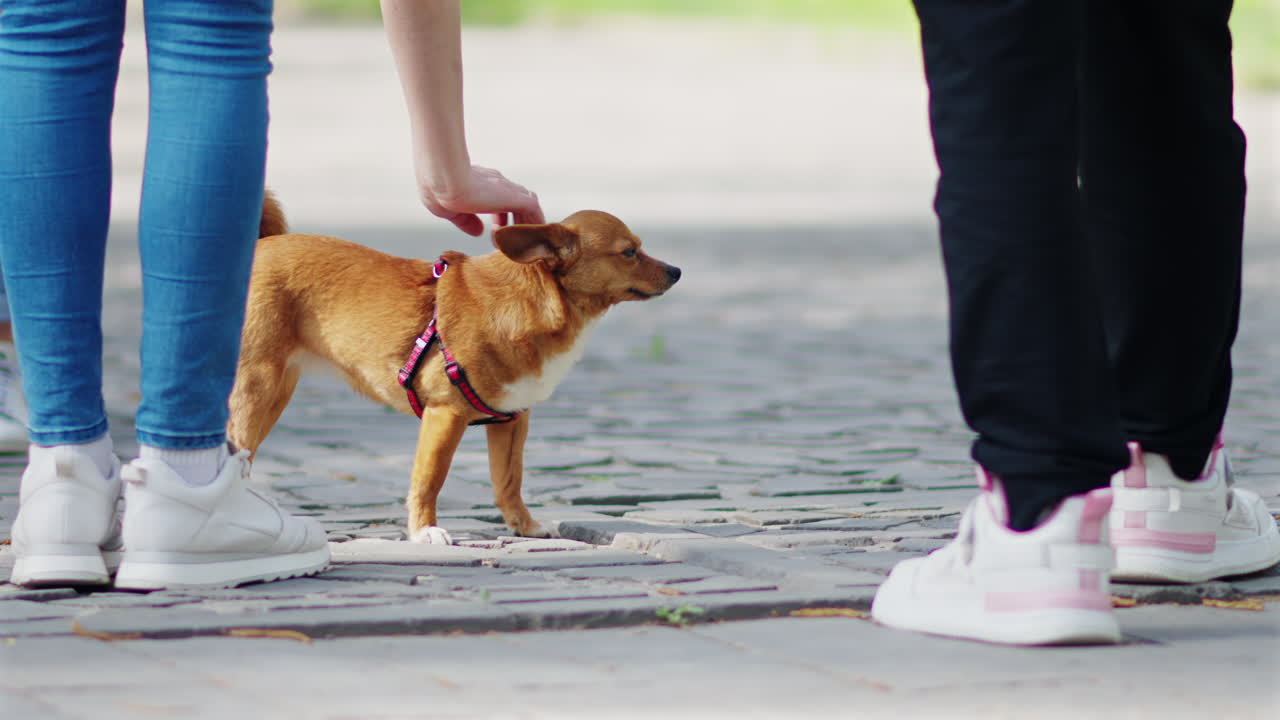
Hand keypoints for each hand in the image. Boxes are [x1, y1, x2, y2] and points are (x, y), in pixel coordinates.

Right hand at [421, 166, 543, 235]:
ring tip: (520, 246)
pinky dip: (533, 229)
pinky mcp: (517, 197)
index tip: (494, 232)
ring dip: (526, 227)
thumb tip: (478, 232)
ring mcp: (508, 189)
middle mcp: (497, 182)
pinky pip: (535, 214)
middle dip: (515, 223)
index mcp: (480, 182)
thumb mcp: (451, 211)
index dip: (500, 217)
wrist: (444, 180)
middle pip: (518, 202)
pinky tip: (527, 243)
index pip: (499, 197)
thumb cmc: (439, 191)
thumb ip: (466, 221)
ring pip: (529, 207)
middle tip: (508, 241)